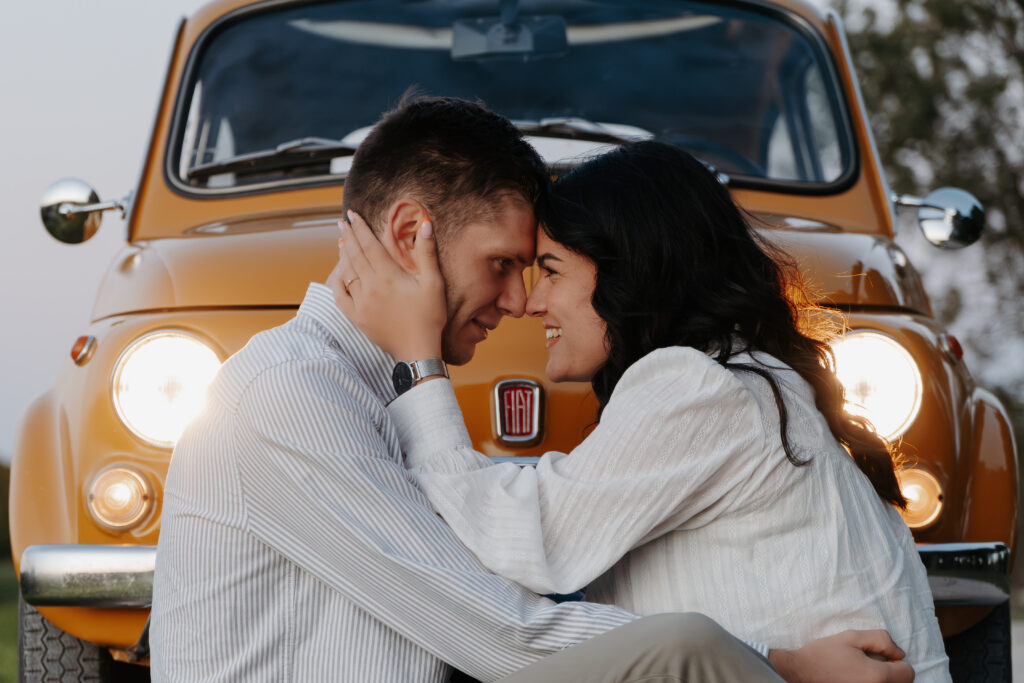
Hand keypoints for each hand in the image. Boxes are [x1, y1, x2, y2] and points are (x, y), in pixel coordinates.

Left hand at [328, 210, 445, 360]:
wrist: (417, 350)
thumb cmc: (430, 316)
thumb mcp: (433, 283)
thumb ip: (427, 252)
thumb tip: (426, 224)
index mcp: (388, 275)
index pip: (369, 244)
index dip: (360, 228)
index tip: (353, 215)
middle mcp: (370, 286)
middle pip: (355, 254)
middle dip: (348, 236)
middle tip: (343, 222)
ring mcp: (361, 302)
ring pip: (347, 272)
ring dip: (343, 254)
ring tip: (342, 241)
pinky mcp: (357, 317)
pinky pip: (341, 295)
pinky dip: (338, 281)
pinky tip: (338, 273)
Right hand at [768, 630, 913, 682]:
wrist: (799, 672)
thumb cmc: (824, 654)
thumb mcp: (851, 637)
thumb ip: (881, 639)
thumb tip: (899, 653)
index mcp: (877, 675)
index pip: (909, 672)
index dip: (896, 661)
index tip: (880, 657)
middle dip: (892, 673)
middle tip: (869, 665)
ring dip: (882, 681)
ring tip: (861, 674)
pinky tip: (855, 680)